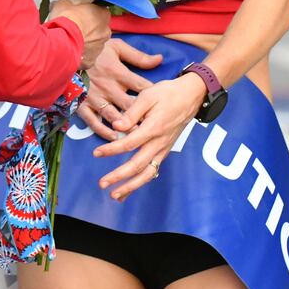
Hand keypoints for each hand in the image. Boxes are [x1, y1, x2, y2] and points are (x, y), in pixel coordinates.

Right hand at [47, 0, 109, 69]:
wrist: (61, 43)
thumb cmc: (66, 22)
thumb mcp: (63, 4)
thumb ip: (67, 3)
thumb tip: (63, 4)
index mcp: (103, 14)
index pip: (99, 11)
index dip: (88, 12)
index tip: (79, 14)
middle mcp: (105, 32)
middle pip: (98, 29)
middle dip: (88, 28)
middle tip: (74, 27)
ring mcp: (100, 48)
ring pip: (93, 44)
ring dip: (85, 42)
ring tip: (70, 41)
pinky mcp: (91, 61)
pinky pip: (86, 57)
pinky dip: (79, 55)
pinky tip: (69, 52)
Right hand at [76, 39, 162, 140]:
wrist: (65, 52)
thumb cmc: (94, 50)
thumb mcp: (117, 47)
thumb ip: (138, 56)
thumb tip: (159, 60)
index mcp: (118, 73)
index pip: (141, 86)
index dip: (153, 96)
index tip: (163, 104)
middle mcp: (108, 88)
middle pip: (130, 105)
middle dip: (143, 117)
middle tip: (154, 126)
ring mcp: (94, 98)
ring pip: (114, 117)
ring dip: (126, 127)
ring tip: (137, 135)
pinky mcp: (82, 105)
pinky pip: (93, 122)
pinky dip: (104, 131)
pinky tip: (114, 137)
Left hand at [93, 73, 206, 201]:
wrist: (191, 95)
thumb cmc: (168, 93)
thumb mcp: (148, 95)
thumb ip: (131, 113)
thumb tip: (116, 127)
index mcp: (154, 128)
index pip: (129, 144)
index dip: (111, 150)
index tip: (97, 153)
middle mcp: (159, 142)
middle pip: (138, 165)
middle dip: (119, 176)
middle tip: (102, 183)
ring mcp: (164, 149)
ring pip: (148, 173)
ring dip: (131, 186)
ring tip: (115, 195)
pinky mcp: (165, 150)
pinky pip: (153, 170)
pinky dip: (140, 181)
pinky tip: (129, 188)